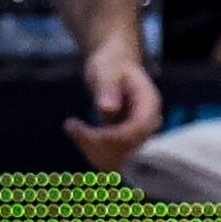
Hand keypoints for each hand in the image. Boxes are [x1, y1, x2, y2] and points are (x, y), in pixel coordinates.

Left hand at [66, 35, 161, 172]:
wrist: (116, 65)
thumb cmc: (112, 64)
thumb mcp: (106, 71)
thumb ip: (108, 89)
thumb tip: (108, 110)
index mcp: (150, 103)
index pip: (139, 129)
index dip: (113, 136)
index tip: (81, 130)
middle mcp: (148, 122)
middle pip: (129, 147)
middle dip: (97, 145)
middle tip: (71, 126)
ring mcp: (138, 133)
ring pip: (119, 157)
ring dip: (91, 150)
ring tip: (72, 127)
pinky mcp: (126, 141)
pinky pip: (111, 156)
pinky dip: (90, 150)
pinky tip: (76, 131)